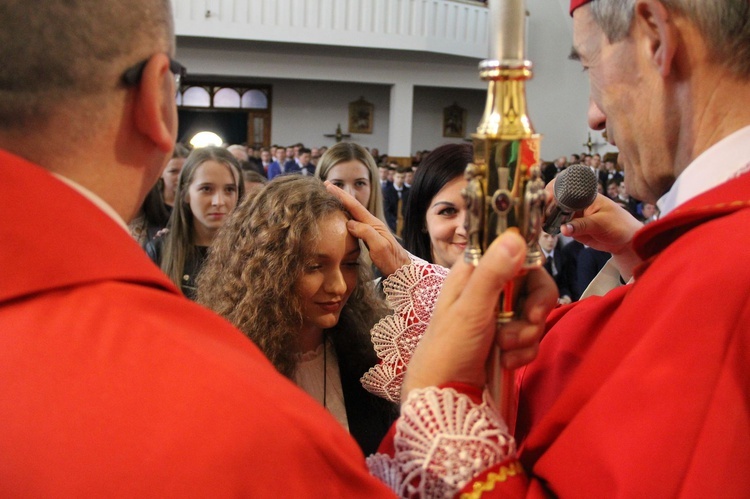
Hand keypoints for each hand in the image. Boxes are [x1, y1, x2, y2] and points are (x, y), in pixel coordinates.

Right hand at [325, 181, 409, 275]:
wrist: (402, 269)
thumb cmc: (391, 260)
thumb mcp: (379, 246)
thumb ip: (366, 233)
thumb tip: (349, 222)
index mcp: (373, 223)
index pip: (354, 206)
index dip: (341, 196)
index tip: (328, 186)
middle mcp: (371, 224)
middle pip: (353, 206)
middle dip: (340, 195)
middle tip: (326, 185)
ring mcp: (370, 230)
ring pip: (353, 213)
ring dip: (342, 204)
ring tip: (331, 197)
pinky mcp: (369, 238)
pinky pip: (354, 223)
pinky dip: (345, 216)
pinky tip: (341, 217)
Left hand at [401, 232, 557, 397]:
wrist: (444, 394)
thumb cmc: (448, 348)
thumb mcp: (470, 309)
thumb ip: (493, 274)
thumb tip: (515, 237)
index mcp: (474, 273)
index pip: (516, 254)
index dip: (532, 272)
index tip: (534, 295)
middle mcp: (488, 289)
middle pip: (534, 285)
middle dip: (534, 311)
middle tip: (529, 324)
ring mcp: (499, 315)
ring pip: (535, 314)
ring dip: (526, 336)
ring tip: (504, 351)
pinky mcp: (507, 338)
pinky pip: (532, 338)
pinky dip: (523, 352)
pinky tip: (505, 362)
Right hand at [545, 180, 642, 280]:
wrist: (626, 242)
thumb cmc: (619, 226)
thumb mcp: (601, 224)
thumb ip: (582, 226)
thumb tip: (563, 229)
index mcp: (585, 196)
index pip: (565, 188)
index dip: (552, 191)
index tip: (544, 200)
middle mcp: (577, 204)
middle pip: (555, 200)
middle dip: (545, 205)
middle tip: (539, 214)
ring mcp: (574, 215)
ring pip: (555, 213)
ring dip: (545, 217)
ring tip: (539, 222)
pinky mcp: (573, 227)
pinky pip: (559, 225)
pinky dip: (550, 226)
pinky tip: (543, 228)